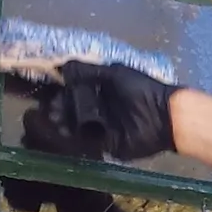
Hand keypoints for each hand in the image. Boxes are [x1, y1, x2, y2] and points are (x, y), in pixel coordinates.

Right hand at [20, 62, 176, 165]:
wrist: (164, 115)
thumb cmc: (142, 89)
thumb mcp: (114, 74)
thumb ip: (88, 71)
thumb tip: (61, 66)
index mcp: (98, 91)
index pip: (72, 92)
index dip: (59, 93)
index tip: (46, 92)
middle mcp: (96, 110)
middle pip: (69, 111)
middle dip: (57, 110)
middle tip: (48, 109)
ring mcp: (99, 129)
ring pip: (73, 128)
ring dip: (61, 125)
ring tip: (52, 120)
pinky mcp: (104, 145)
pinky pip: (84, 143)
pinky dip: (71, 139)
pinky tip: (62, 133)